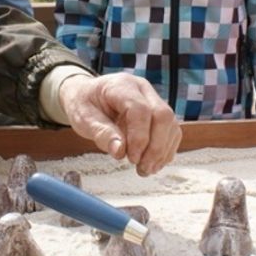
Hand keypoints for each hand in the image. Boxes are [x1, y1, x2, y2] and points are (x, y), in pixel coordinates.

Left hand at [59, 73, 181, 176]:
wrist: (87, 95)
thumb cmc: (84, 104)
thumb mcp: (83, 118)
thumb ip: (101, 133)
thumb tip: (120, 151)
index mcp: (122, 86)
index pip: (140, 109)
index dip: (140, 137)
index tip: (131, 158)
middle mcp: (142, 89)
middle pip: (163, 115)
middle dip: (156, 147)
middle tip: (142, 168)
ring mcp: (153, 99)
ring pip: (171, 124)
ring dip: (162, 151)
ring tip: (145, 169)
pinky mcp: (158, 113)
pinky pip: (171, 131)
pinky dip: (165, 150)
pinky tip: (152, 163)